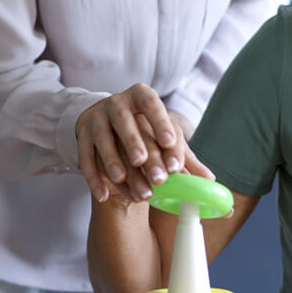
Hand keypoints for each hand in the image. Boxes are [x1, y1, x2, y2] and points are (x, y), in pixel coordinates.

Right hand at [76, 83, 212, 202]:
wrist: (108, 123)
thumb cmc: (144, 130)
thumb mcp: (164, 136)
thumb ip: (183, 156)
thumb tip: (210, 180)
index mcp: (141, 96)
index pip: (152, 105)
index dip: (161, 123)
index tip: (170, 144)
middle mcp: (117, 103)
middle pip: (124, 121)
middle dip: (137, 146)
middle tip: (152, 172)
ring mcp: (96, 117)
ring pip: (103, 139)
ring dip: (114, 162)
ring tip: (124, 181)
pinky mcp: (81, 135)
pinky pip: (86, 157)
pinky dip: (94, 177)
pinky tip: (104, 195)